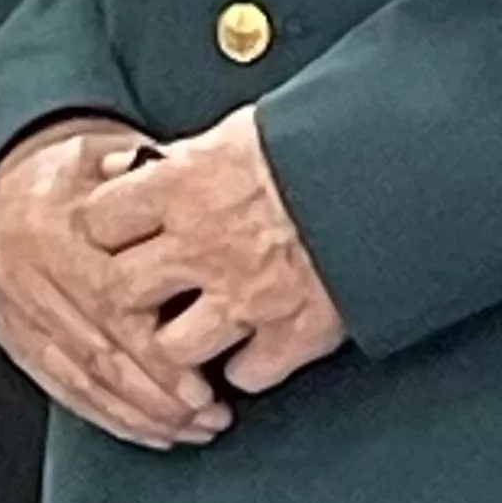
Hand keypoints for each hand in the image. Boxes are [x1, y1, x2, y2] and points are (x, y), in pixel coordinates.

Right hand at [0, 120, 231, 449]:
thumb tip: (178, 169)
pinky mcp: (17, 342)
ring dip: (141, 415)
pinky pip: (64, 389)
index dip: (158, 348)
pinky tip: (149, 432)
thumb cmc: (72, 172)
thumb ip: (143, 170)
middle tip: (211, 414)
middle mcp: (31, 276)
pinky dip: (110, 416)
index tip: (205, 376)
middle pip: (100, 351)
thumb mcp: (106, 150)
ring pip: (84, 378)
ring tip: (193, 429)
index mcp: (57, 225)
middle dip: (160, 394)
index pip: (110, 302)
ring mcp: (19, 315)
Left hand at [83, 106, 345, 397]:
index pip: (100, 220)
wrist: (401, 163)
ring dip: (181, 345)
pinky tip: (253, 350)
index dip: (104, 230)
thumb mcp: (243, 127)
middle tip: (144, 292)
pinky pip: (249, 375)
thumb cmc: (322, 134)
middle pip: (122, 293)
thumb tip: (154, 166)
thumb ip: (193, 157)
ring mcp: (246, 296)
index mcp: (186, 184)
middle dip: (129, 296)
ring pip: (173, 349)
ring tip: (194, 331)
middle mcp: (205, 245)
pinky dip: (249, 367)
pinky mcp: (294, 331)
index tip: (115, 233)